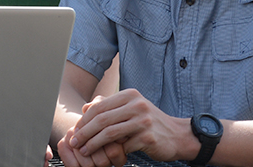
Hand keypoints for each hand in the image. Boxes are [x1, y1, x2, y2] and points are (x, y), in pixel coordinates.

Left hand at [61, 89, 194, 165]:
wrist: (177, 136)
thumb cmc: (149, 122)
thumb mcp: (131, 109)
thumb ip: (109, 107)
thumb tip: (85, 108)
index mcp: (130, 95)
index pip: (99, 106)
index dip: (84, 120)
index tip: (75, 130)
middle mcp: (137, 105)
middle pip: (102, 119)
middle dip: (85, 132)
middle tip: (75, 142)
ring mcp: (143, 121)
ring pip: (110, 133)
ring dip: (94, 144)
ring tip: (85, 151)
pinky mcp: (148, 137)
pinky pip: (124, 146)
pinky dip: (113, 153)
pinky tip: (106, 157)